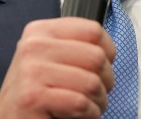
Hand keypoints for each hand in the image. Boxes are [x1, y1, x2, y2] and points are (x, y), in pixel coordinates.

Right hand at [0, 18, 115, 118]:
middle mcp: (33, 46)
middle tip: (99, 92)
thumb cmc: (34, 92)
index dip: (108, 51)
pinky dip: (89, 113)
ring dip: (99, 100)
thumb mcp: (50, 59)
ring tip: (91, 106)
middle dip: (106, 80)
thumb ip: (74, 47)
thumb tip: (108, 50)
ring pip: (91, 82)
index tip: (106, 65)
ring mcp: (31, 71)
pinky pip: (79, 103)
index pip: (92, 30)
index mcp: (40, 31)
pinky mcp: (32, 97)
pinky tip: (81, 116)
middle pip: (95, 56)